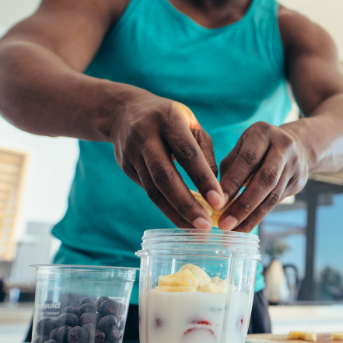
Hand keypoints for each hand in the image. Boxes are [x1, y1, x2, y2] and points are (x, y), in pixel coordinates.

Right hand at [109, 94, 224, 228]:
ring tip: (196, 231)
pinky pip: (148, 192)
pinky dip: (166, 209)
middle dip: (186, 204)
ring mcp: (132, 153)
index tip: (219, 202)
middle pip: (165, 176)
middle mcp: (146, 136)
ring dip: (175, 213)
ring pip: (153, 189)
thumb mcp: (191, 125)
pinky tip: (182, 221)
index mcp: (168, 120)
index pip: (187, 153)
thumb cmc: (170, 119)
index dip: (203, 179)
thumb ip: (204, 154)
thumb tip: (216, 189)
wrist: (123, 111)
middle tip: (205, 226)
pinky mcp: (126, 167)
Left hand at [216, 122, 308, 231]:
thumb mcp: (242, 148)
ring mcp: (295, 165)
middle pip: (264, 180)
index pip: (247, 160)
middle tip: (224, 224)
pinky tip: (245, 225)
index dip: (232, 183)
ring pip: (273, 195)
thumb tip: (213, 198)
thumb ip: (229, 169)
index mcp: (263, 133)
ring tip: (233, 230)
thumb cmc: (257, 148)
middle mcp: (283, 147)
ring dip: (251, 216)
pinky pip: (277, 202)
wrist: (297, 145)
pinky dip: (259, 215)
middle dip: (243, 205)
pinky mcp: (300, 181)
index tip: (216, 203)